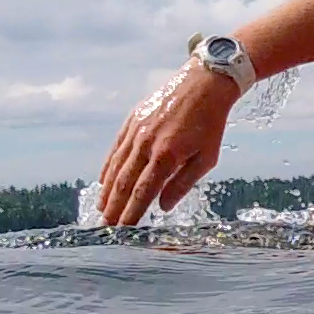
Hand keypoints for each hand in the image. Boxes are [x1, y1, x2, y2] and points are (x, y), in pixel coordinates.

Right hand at [94, 63, 236, 226]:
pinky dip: (108, 167)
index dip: (131, 213)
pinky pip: (116, 148)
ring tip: (102, 209)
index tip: (123, 231)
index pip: (143, 192)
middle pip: (124, 182)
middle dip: (114, 208)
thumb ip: (183, 184)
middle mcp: (146, 143)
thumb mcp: (206, 158)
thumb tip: (162, 207)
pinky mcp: (133, 119)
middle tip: (106, 227)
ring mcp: (137, 130)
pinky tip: (104, 182)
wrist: (204, 83)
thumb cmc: (210, 123)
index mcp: (167, 155)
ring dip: (107, 191)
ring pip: (116, 166)